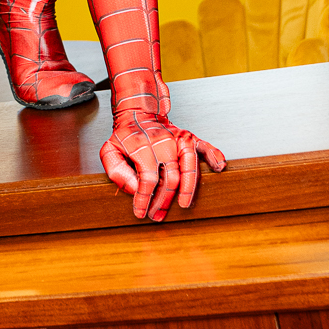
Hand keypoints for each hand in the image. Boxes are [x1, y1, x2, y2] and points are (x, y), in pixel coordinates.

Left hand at [100, 101, 225, 221]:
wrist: (138, 113)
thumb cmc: (125, 136)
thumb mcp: (109, 151)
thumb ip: (117, 172)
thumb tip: (134, 188)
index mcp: (142, 147)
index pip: (147, 179)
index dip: (144, 199)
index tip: (141, 212)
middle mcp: (163, 143)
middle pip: (170, 178)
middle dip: (164, 201)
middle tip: (157, 215)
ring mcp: (178, 139)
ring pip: (189, 166)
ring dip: (188, 188)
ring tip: (184, 204)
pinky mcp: (189, 138)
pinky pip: (205, 147)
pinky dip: (214, 156)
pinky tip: (219, 167)